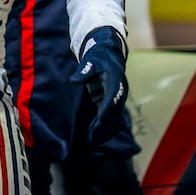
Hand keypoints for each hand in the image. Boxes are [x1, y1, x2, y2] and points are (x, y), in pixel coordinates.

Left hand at [70, 26, 128, 143]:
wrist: (109, 55)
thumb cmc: (98, 57)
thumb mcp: (90, 60)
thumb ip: (84, 70)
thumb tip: (74, 80)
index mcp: (115, 79)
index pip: (113, 96)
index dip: (108, 108)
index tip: (100, 120)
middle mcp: (121, 90)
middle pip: (116, 111)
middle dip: (104, 125)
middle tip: (92, 136)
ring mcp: (121, 98)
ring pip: (117, 119)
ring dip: (106, 131)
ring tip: (92, 139)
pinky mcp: (117, 103)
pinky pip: (116, 120)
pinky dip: (108, 130)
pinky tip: (96, 135)